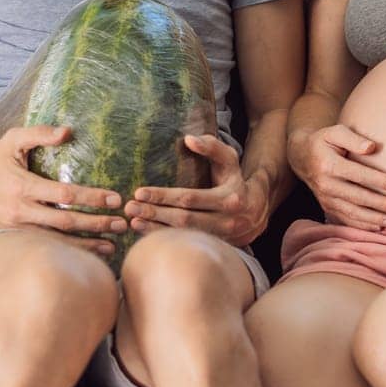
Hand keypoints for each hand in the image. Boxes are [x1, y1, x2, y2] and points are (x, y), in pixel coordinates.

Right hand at [0, 125, 129, 258]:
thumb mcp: (12, 140)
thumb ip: (39, 133)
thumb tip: (68, 131)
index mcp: (22, 186)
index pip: (64, 194)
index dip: (91, 197)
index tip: (114, 198)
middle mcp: (21, 211)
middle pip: (65, 222)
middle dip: (96, 224)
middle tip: (122, 224)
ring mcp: (18, 228)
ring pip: (57, 241)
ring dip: (86, 244)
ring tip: (112, 245)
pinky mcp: (16, 237)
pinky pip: (46, 246)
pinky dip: (68, 251)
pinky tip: (88, 252)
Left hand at [124, 134, 270, 247]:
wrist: (256, 211)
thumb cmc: (235, 180)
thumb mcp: (229, 160)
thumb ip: (212, 146)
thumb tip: (189, 139)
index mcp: (229, 198)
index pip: (190, 198)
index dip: (163, 196)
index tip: (140, 192)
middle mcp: (226, 221)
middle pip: (183, 220)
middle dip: (154, 213)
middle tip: (129, 207)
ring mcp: (220, 238)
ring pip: (182, 235)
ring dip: (154, 229)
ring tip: (132, 220)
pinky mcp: (212, 247)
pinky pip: (184, 243)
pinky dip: (163, 237)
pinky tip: (144, 231)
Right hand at [289, 123, 385, 231]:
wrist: (302, 156)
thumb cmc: (324, 141)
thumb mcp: (335, 132)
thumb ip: (353, 138)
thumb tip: (371, 147)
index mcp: (328, 165)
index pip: (357, 174)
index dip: (378, 180)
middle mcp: (325, 185)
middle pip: (357, 197)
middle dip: (380, 205)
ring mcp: (325, 199)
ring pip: (351, 213)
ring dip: (373, 219)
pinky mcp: (327, 207)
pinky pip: (345, 220)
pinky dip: (362, 226)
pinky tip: (378, 228)